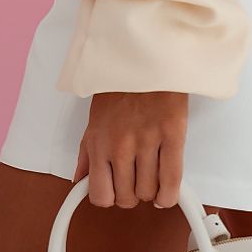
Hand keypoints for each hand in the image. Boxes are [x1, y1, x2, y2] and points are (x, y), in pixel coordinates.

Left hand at [72, 90, 188, 208]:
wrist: (145, 52)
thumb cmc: (119, 82)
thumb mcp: (94, 118)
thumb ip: (86, 153)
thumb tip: (79, 180)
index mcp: (98, 141)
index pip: (100, 195)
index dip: (110, 198)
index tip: (116, 191)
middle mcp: (120, 145)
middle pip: (127, 197)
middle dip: (132, 193)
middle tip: (136, 179)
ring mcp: (146, 140)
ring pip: (149, 191)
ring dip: (151, 190)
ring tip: (152, 175)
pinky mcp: (172, 133)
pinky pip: (172, 179)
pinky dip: (169, 193)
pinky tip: (167, 190)